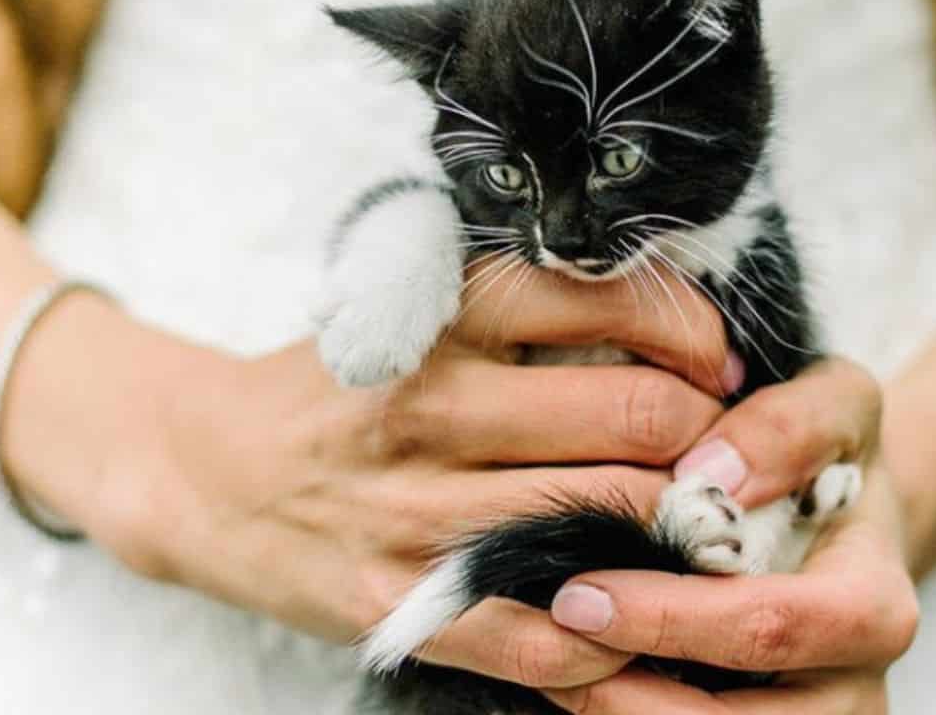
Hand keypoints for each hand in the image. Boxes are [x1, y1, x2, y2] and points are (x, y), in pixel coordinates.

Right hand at [37, 265, 731, 693]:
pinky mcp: (400, 602)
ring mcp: (418, 511)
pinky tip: (636, 608)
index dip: (694, 330)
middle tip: (723, 446)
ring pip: (609, 517)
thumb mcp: (415, 308)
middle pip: (635, 413)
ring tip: (702, 522)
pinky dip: (613, 629)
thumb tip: (667, 322)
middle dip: (710, 433)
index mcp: (444, 316)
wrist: (212, 468)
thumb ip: (527, 307)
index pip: (610, 300)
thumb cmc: (341, 382)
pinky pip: (543, 635)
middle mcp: (437, 406)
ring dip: (683, 527)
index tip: (717, 360)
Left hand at [541, 359, 918, 711]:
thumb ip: (789, 424)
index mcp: (873, 607)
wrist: (845, 507)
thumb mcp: (835, 403)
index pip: (770, 628)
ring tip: (548, 661)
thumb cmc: (829, 448)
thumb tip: (710, 473)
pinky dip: (627, 713)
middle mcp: (854, 689)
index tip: (580, 595)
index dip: (670, 619)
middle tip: (544, 641)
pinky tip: (573, 678)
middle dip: (629, 695)